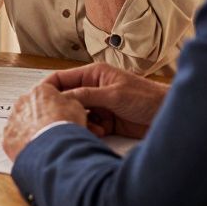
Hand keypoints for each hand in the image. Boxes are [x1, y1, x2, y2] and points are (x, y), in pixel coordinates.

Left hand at [3, 81, 87, 159]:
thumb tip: (68, 106)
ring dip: (30, 129)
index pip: (46, 92)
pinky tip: (35, 149)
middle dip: (41, 116)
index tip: (59, 111)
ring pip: (21, 122)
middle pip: (32, 107)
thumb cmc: (64, 128)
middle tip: (53, 128)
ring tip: (45, 141)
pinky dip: (23, 143)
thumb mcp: (77, 108)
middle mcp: (22, 102)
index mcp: (39, 91)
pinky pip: (15, 138)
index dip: (55, 103)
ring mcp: (13, 120)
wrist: (53, 149)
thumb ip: (68, 103)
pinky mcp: (8, 137)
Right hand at [46, 62, 166, 138]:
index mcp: (94, 74)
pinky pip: (89, 126)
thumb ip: (87, 95)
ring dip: (81, 122)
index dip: (49, 88)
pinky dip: (92, 130)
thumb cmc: (147, 97)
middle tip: (63, 119)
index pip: (63, 78)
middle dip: (65, 109)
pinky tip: (101, 131)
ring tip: (91, 126)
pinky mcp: (107, 122)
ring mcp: (100, 106)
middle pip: (68, 99)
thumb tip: (63, 97)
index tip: (38, 99)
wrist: (168, 115)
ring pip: (78, 115)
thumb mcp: (114, 94)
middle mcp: (94, 89)